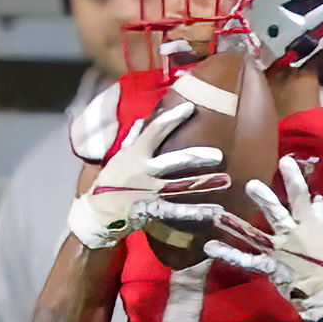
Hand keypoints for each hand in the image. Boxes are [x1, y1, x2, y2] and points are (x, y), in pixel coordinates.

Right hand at [66, 101, 228, 250]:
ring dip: (203, 184)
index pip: (154, 131)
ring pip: (179, 186)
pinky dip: (195, 212)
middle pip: (173, 161)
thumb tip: (149, 118)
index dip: (172, 118)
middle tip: (219, 155)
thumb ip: (137, 139)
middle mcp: (142, 171)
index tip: (191, 108)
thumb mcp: (121, 157)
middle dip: (196, 157)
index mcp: (134, 154)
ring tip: (226, 181)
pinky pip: (176, 212)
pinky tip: (214, 211)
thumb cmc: (112, 181)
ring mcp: (147, 192)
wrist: (95, 213)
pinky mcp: (150, 211)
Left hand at [202, 157, 322, 320]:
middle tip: (251, 185)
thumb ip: (317, 215)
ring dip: (237, 225)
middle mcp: (293, 237)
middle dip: (266, 200)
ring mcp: (279, 253)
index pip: (302, 198)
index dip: (294, 180)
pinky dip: (229, 255)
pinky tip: (211, 246)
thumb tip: (317, 196)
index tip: (285, 161)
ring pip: (257, 236)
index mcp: (309, 225)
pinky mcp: (270, 268)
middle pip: (278, 215)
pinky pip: (247, 261)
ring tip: (218, 215)